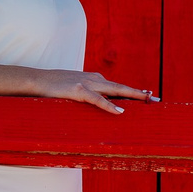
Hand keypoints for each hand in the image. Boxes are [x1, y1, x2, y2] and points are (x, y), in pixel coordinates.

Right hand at [33, 69, 156, 114]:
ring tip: (145, 100)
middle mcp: (94, 79)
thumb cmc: (55, 87)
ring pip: (114, 90)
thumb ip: (89, 95)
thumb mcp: (75, 90)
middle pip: (121, 87)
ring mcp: (86, 83)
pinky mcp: (78, 91)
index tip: (148, 95)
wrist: (37, 80)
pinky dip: (109, 106)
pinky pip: (97, 100)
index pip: (118, 86)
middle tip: (155, 98)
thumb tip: (102, 105)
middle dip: (139, 93)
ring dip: (131, 95)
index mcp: (95, 79)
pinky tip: (120, 112)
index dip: (134, 92)